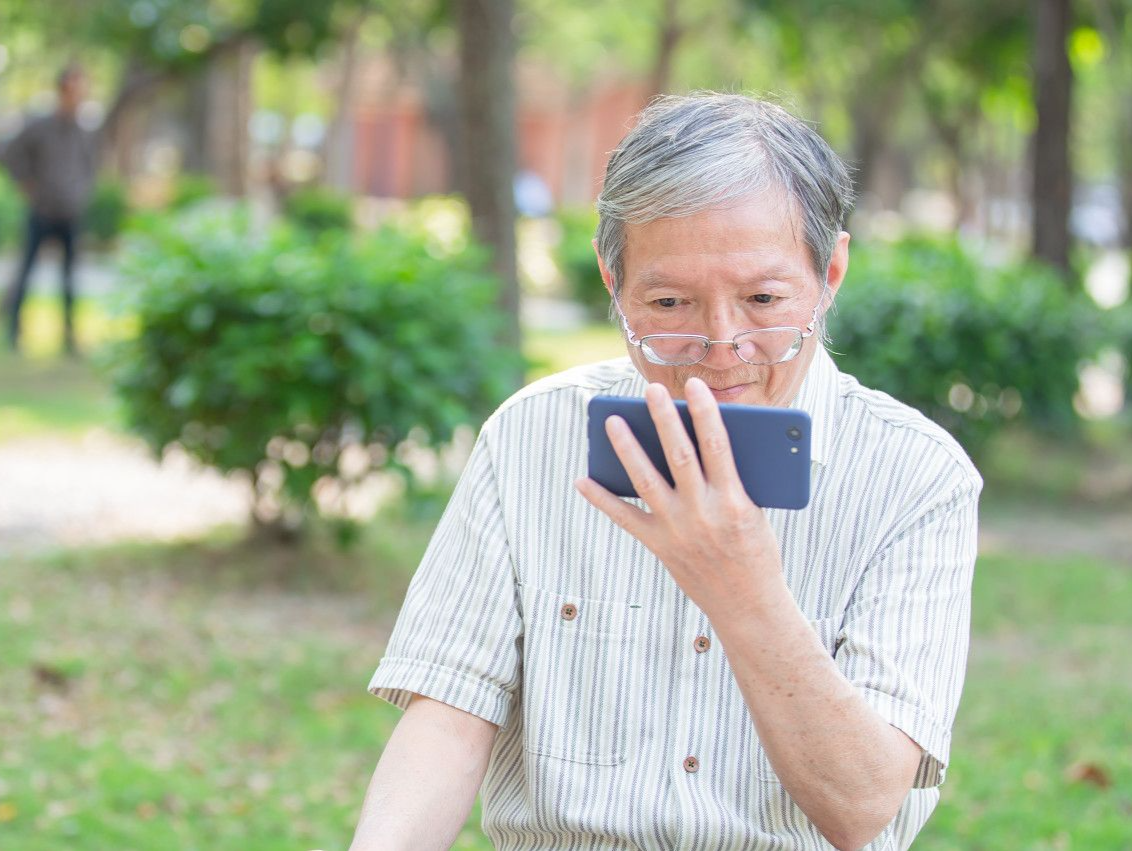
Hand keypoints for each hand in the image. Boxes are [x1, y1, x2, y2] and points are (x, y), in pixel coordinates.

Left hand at [575, 377, 785, 619]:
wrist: (748, 606)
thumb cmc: (756, 550)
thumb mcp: (755, 512)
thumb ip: (731, 480)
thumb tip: (699, 441)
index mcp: (736, 501)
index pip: (718, 445)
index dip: (705, 412)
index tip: (696, 385)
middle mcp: (704, 513)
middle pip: (678, 455)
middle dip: (664, 419)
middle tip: (650, 390)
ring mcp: (678, 531)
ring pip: (646, 480)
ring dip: (627, 449)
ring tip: (613, 421)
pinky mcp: (660, 547)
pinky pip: (624, 518)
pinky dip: (601, 498)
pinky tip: (583, 479)